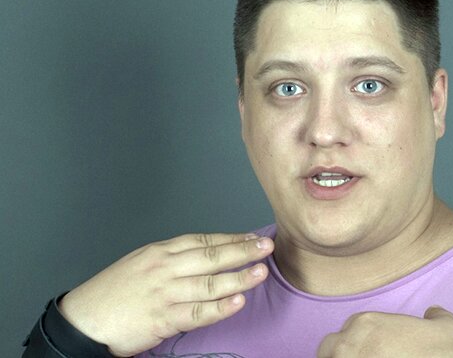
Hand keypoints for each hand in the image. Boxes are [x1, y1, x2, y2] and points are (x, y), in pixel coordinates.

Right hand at [59, 232, 273, 356]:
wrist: (83, 320)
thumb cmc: (112, 292)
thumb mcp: (140, 262)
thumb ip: (171, 258)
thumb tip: (204, 255)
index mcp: (160, 252)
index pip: (203, 241)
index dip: (231, 238)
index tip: (251, 237)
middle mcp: (165, 268)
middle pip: (211, 256)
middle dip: (242, 250)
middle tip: (265, 246)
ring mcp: (165, 293)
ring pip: (210, 283)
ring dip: (238, 277)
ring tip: (260, 272)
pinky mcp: (163, 318)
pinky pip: (198, 312)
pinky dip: (220, 307)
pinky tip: (238, 302)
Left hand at [317, 306, 452, 357]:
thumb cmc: (441, 357)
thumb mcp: (447, 329)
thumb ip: (436, 316)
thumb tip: (433, 313)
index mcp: (366, 323)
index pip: (351, 328)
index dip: (362, 342)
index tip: (374, 353)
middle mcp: (349, 343)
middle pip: (333, 347)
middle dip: (344, 353)